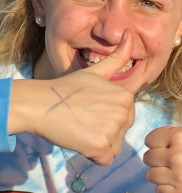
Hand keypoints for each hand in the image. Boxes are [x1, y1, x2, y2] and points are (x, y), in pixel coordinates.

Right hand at [12, 30, 136, 165]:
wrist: (40, 104)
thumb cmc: (66, 89)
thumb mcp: (96, 72)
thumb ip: (118, 57)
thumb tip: (130, 33)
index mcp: (126, 96)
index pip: (126, 116)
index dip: (108, 116)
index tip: (91, 110)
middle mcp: (124, 111)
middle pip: (121, 132)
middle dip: (105, 131)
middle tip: (83, 120)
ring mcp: (114, 128)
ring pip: (114, 147)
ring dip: (98, 143)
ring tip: (81, 128)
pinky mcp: (101, 145)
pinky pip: (105, 159)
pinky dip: (92, 155)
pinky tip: (80, 140)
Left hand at [144, 64, 181, 192]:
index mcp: (181, 135)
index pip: (150, 139)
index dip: (162, 142)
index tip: (179, 145)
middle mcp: (177, 155)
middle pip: (148, 158)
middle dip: (161, 159)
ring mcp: (179, 176)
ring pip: (151, 175)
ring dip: (164, 174)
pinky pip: (159, 191)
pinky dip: (169, 189)